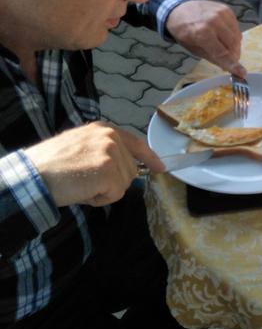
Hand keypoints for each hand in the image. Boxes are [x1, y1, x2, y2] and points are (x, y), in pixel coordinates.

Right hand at [26, 123, 164, 207]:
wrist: (35, 174)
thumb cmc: (52, 165)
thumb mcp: (82, 146)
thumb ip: (105, 152)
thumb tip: (126, 169)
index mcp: (104, 129)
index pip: (136, 143)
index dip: (149, 158)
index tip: (160, 167)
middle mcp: (111, 137)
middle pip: (130, 170)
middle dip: (113, 181)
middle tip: (85, 180)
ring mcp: (112, 152)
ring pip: (124, 184)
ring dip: (105, 190)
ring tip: (82, 183)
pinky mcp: (109, 171)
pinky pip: (116, 194)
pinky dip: (100, 199)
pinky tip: (83, 190)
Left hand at [165, 0, 244, 74]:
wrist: (179, 9)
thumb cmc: (184, 31)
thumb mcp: (194, 49)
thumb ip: (213, 57)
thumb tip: (228, 67)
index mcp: (202, 33)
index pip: (222, 53)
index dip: (233, 65)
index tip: (242, 73)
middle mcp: (214, 21)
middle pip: (233, 44)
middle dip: (234, 56)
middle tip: (230, 61)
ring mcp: (222, 13)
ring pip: (237, 36)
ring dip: (235, 46)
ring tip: (226, 49)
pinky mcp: (227, 9)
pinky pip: (236, 27)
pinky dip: (233, 35)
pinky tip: (224, 37)